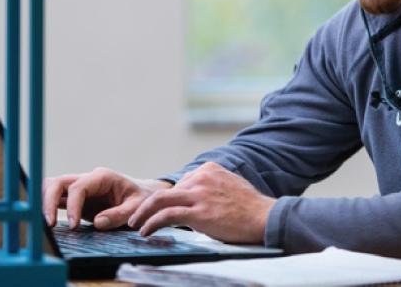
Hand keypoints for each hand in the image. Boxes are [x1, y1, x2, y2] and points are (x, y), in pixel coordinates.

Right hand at [42, 167, 171, 229]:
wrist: (142, 195)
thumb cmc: (141, 199)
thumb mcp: (138, 207)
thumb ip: (120, 214)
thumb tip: (98, 222)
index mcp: (103, 177)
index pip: (78, 187)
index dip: (72, 206)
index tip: (73, 225)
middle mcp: (88, 179)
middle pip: (58, 182)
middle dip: (49, 201)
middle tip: (48, 225)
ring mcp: (80, 187)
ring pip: (52, 187)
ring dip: (44, 202)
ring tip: (43, 224)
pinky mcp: (75, 198)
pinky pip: (56, 198)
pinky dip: (47, 207)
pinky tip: (45, 222)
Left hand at [128, 161, 275, 243]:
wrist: (265, 217)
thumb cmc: (251, 207)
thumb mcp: (230, 186)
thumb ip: (213, 187)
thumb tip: (200, 199)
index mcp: (209, 169)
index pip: (180, 184)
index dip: (168, 200)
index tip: (159, 211)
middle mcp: (201, 177)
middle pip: (166, 190)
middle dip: (148, 205)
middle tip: (136, 217)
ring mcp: (199, 193)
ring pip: (160, 200)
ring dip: (143, 213)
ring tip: (134, 224)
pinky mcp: (198, 212)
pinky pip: (167, 215)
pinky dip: (152, 223)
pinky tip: (145, 231)